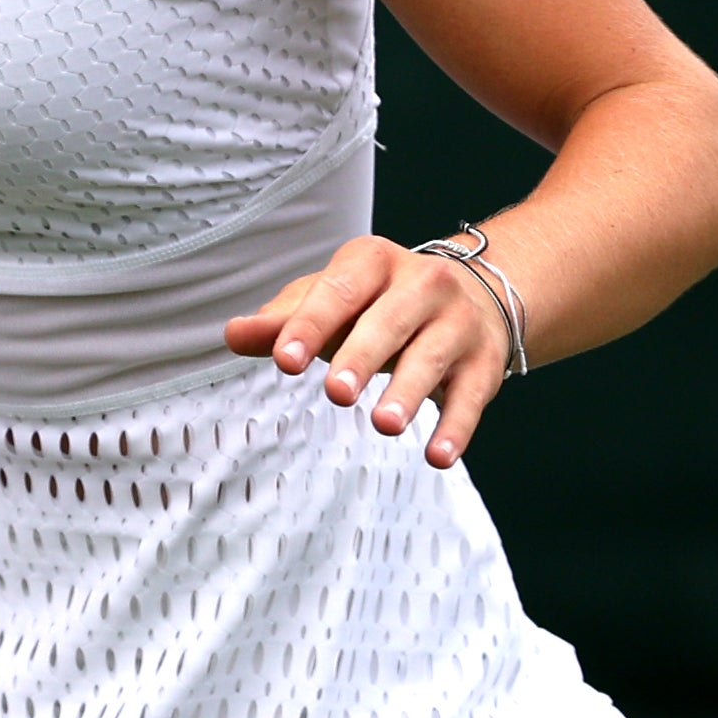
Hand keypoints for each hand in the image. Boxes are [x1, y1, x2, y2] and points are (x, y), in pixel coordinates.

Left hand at [228, 232, 522, 467]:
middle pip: (389, 321)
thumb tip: (232, 335)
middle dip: (362, 357)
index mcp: (374, 261)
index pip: (339, 291)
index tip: (284, 360)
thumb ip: (282, 321)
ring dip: (409, 391)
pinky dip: (457, 427)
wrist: (479, 294)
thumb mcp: (332, 302)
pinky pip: (471, 396)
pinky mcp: (485, 362)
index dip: (311, 325)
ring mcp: (459, 322)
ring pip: (432, 356)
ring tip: (385, 424)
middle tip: (336, 393)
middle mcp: (423, 283)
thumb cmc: (380, 304)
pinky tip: (438, 456)